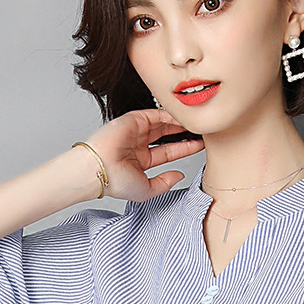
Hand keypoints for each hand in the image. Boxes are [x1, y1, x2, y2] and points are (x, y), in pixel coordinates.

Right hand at [83, 108, 204, 202]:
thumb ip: (165, 183)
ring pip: (163, 123)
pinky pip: (156, 114)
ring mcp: (136, 131)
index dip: (185, 148)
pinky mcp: (133, 119)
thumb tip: (180, 175)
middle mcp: (139, 144)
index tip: (201, 146)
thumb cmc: (116, 182)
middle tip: (203, 132)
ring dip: (180, 123)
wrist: (100, 170)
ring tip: (197, 123)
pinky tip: (184, 118)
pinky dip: (170, 114)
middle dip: (185, 133)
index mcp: (141, 161)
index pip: (169, 152)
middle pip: (168, 136)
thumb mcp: (147, 190)